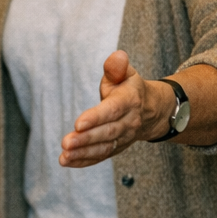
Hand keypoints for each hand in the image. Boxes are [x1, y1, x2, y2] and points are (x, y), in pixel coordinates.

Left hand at [59, 50, 170, 167]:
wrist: (152, 111)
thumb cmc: (130, 88)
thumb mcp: (127, 74)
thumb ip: (117, 67)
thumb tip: (117, 56)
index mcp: (129, 101)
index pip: (112, 111)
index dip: (96, 118)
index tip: (78, 123)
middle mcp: (128, 122)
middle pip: (106, 133)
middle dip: (86, 139)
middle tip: (66, 143)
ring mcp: (123, 138)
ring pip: (103, 148)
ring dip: (83, 153)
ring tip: (64, 156)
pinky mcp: (116, 148)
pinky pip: (101, 156)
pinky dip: (84, 161)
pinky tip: (68, 162)